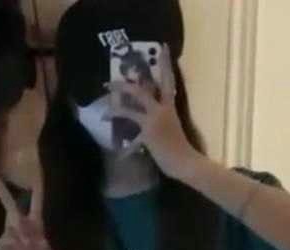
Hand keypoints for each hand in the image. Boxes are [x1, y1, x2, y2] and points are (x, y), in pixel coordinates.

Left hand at [0, 165, 53, 249]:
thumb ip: (43, 234)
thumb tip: (39, 226)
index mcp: (33, 225)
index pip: (32, 199)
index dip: (25, 183)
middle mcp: (16, 226)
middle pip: (10, 203)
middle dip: (0, 186)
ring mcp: (5, 235)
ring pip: (12, 223)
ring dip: (18, 225)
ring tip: (26, 239)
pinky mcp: (0, 245)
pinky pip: (9, 236)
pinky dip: (16, 239)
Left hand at [102, 44, 201, 180]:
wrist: (186, 162)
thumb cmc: (182, 147)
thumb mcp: (172, 126)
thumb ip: (161, 117)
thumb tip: (149, 114)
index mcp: (169, 107)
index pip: (168, 80)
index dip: (165, 63)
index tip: (162, 47)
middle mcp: (160, 110)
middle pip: (140, 91)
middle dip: (122, 86)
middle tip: (109, 83)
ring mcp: (153, 122)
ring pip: (129, 110)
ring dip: (114, 110)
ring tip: (103, 114)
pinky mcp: (147, 136)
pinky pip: (132, 143)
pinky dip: (126, 150)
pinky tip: (119, 156)